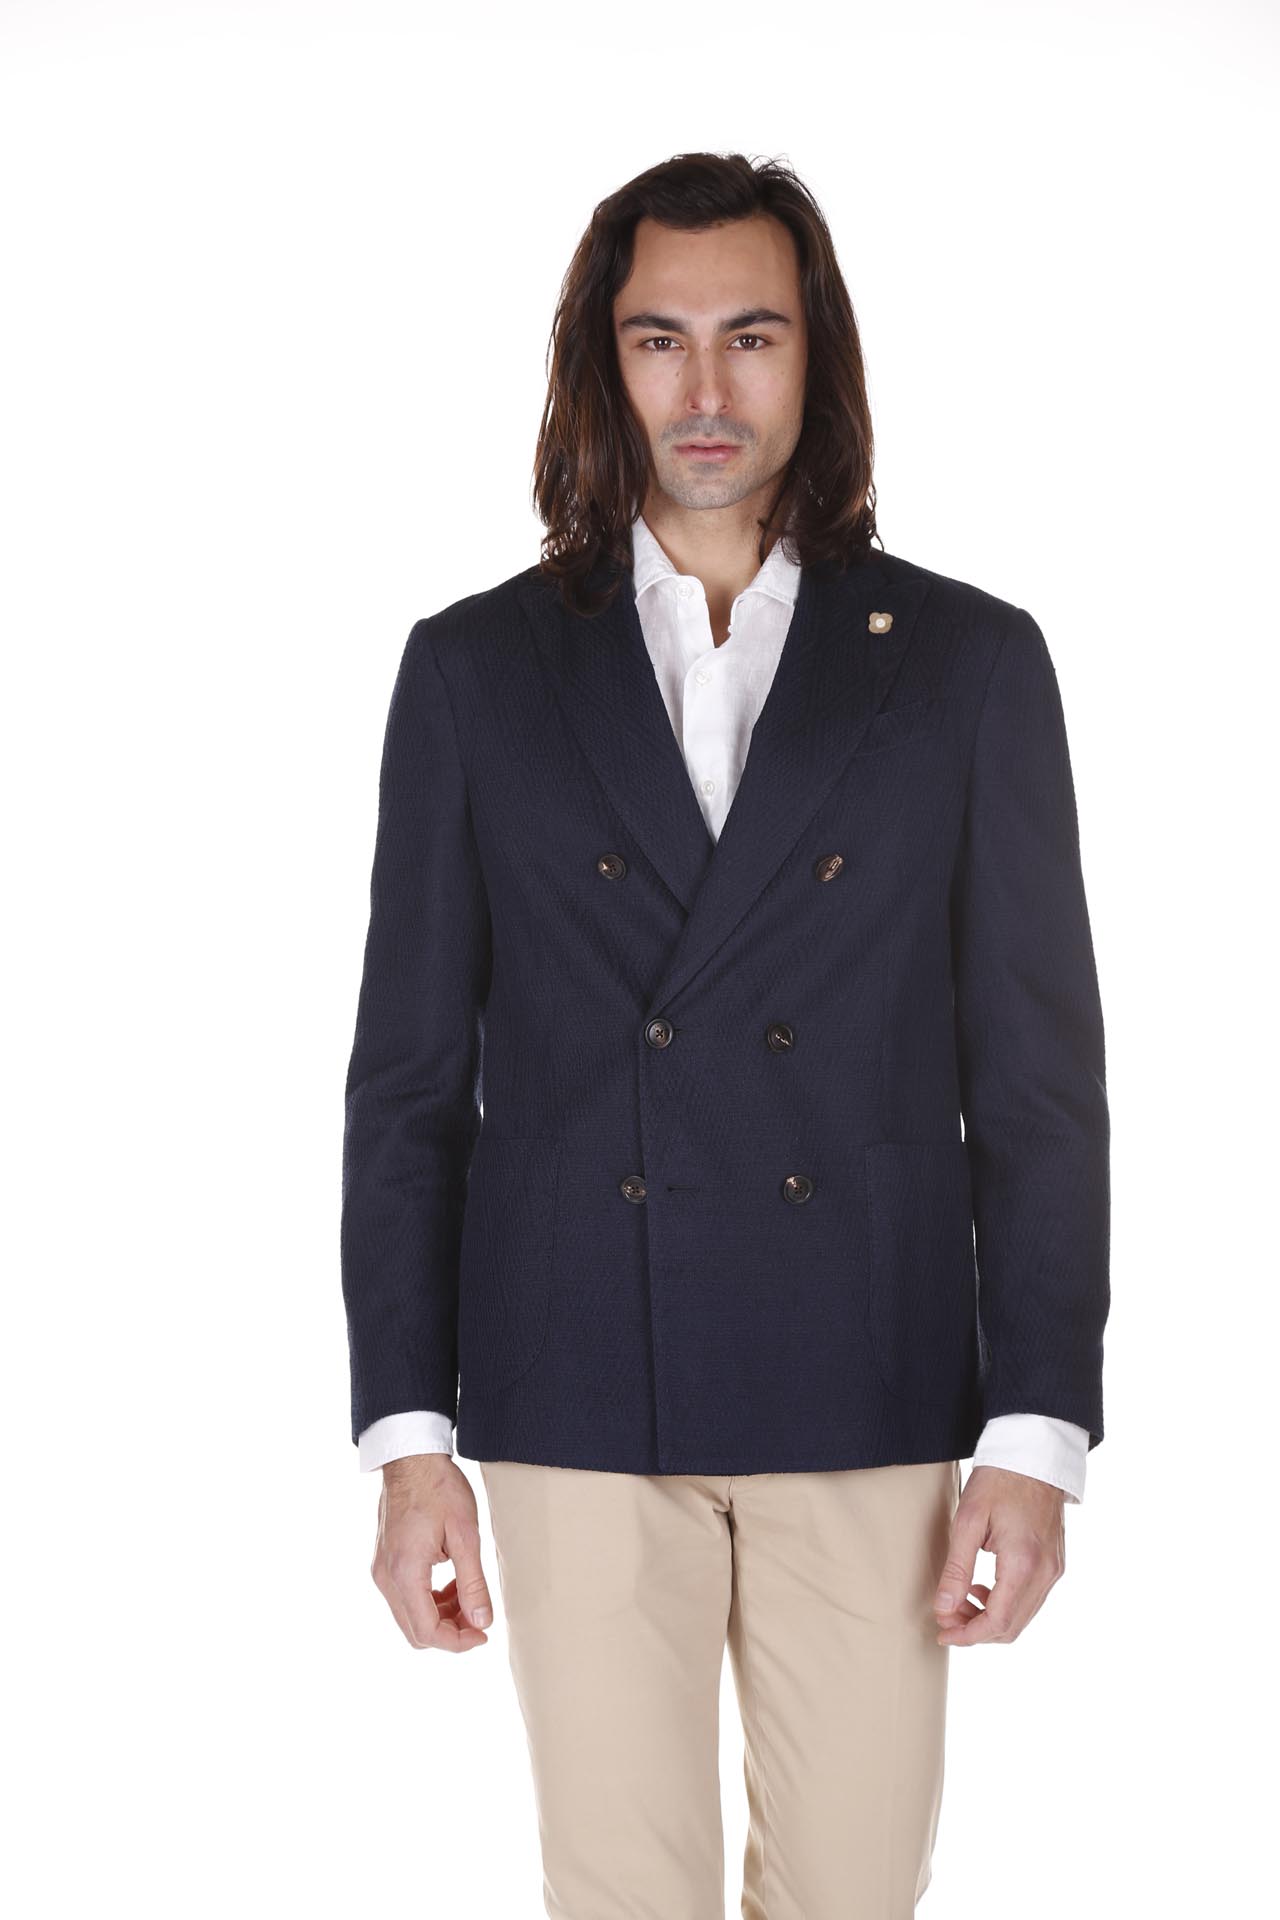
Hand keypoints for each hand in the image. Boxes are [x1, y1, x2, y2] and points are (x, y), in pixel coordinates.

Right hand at [371, 1453, 494, 1649]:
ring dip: (440, 1617)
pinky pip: (404, 1598)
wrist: (411, 1458)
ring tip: (468, 1598)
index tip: (483, 1635)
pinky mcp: (383, 1561)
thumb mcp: (465, 1535)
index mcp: (405, 1572)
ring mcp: (381, 1570)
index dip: (457, 1642)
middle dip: (450, 1632)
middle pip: (415, 1630)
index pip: (426, 1631)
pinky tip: (450, 1584)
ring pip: (409, 1617)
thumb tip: (482, 1622)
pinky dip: (428, 1601)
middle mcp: (386, 1577)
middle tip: (479, 1619)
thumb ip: (472, 1583)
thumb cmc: (439, 1489)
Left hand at [933, 1464, 1065, 1646]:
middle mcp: (1046, 1573)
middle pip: (1011, 1627)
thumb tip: (944, 1609)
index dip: (968, 1635)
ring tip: (959, 1601)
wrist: (1034, 1454)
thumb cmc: (999, 1480)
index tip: (942, 1633)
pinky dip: (1005, 1604)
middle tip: (946, 1617)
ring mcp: (1054, 1570)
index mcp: (1024, 1564)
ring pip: (1022, 1616)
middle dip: (976, 1630)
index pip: (997, 1622)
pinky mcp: (1055, 1563)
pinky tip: (982, 1586)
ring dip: (989, 1618)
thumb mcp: (968, 1520)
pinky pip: (1031, 1599)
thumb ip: (956, 1568)